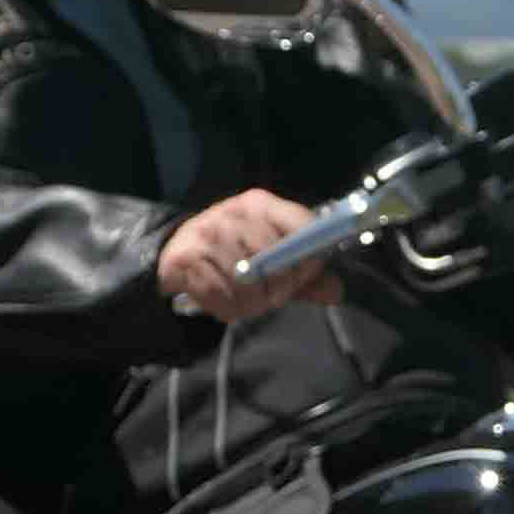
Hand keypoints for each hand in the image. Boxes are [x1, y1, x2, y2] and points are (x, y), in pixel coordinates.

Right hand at [158, 188, 343, 323]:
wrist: (176, 252)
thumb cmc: (233, 253)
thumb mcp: (270, 256)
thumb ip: (305, 276)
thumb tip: (336, 291)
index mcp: (260, 205)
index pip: (300, 225)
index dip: (309, 257)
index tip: (307, 275)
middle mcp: (233, 213)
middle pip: (273, 257)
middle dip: (279, 287)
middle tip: (272, 296)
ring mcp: (206, 233)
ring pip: (247, 283)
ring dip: (251, 303)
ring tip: (247, 301)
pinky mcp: (185, 258)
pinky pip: (220, 296)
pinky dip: (227, 308)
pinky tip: (225, 302)